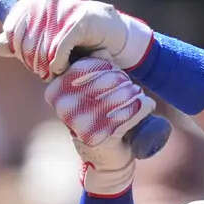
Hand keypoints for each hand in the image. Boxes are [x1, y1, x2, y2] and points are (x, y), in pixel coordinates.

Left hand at [0, 0, 153, 79]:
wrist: (111, 34)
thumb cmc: (75, 39)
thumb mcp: (43, 41)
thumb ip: (18, 43)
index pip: (12, 28)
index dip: (17, 50)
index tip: (28, 62)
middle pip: (25, 40)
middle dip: (32, 61)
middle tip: (43, 71)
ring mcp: (65, 7)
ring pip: (41, 47)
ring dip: (47, 66)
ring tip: (55, 70)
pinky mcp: (81, 20)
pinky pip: (59, 49)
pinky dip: (59, 64)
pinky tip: (65, 67)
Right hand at [46, 57, 154, 195]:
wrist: (104, 155)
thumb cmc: (97, 114)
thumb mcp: (91, 88)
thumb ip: (93, 67)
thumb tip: (103, 48)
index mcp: (56, 92)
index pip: (84, 68)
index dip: (105, 67)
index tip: (117, 72)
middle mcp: (64, 108)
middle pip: (102, 82)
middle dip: (121, 80)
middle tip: (131, 86)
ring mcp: (80, 124)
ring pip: (115, 98)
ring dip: (132, 94)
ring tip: (137, 94)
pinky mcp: (98, 137)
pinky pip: (125, 116)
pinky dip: (140, 108)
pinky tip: (147, 105)